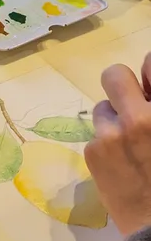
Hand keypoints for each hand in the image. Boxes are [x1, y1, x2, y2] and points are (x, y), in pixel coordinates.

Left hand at [84, 57, 150, 235]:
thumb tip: (147, 93)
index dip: (148, 74)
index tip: (148, 87)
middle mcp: (141, 116)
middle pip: (114, 75)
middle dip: (121, 87)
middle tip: (131, 106)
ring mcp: (114, 133)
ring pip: (101, 109)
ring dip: (113, 120)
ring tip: (130, 146)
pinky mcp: (94, 152)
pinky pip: (96, 136)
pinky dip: (106, 146)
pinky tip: (122, 167)